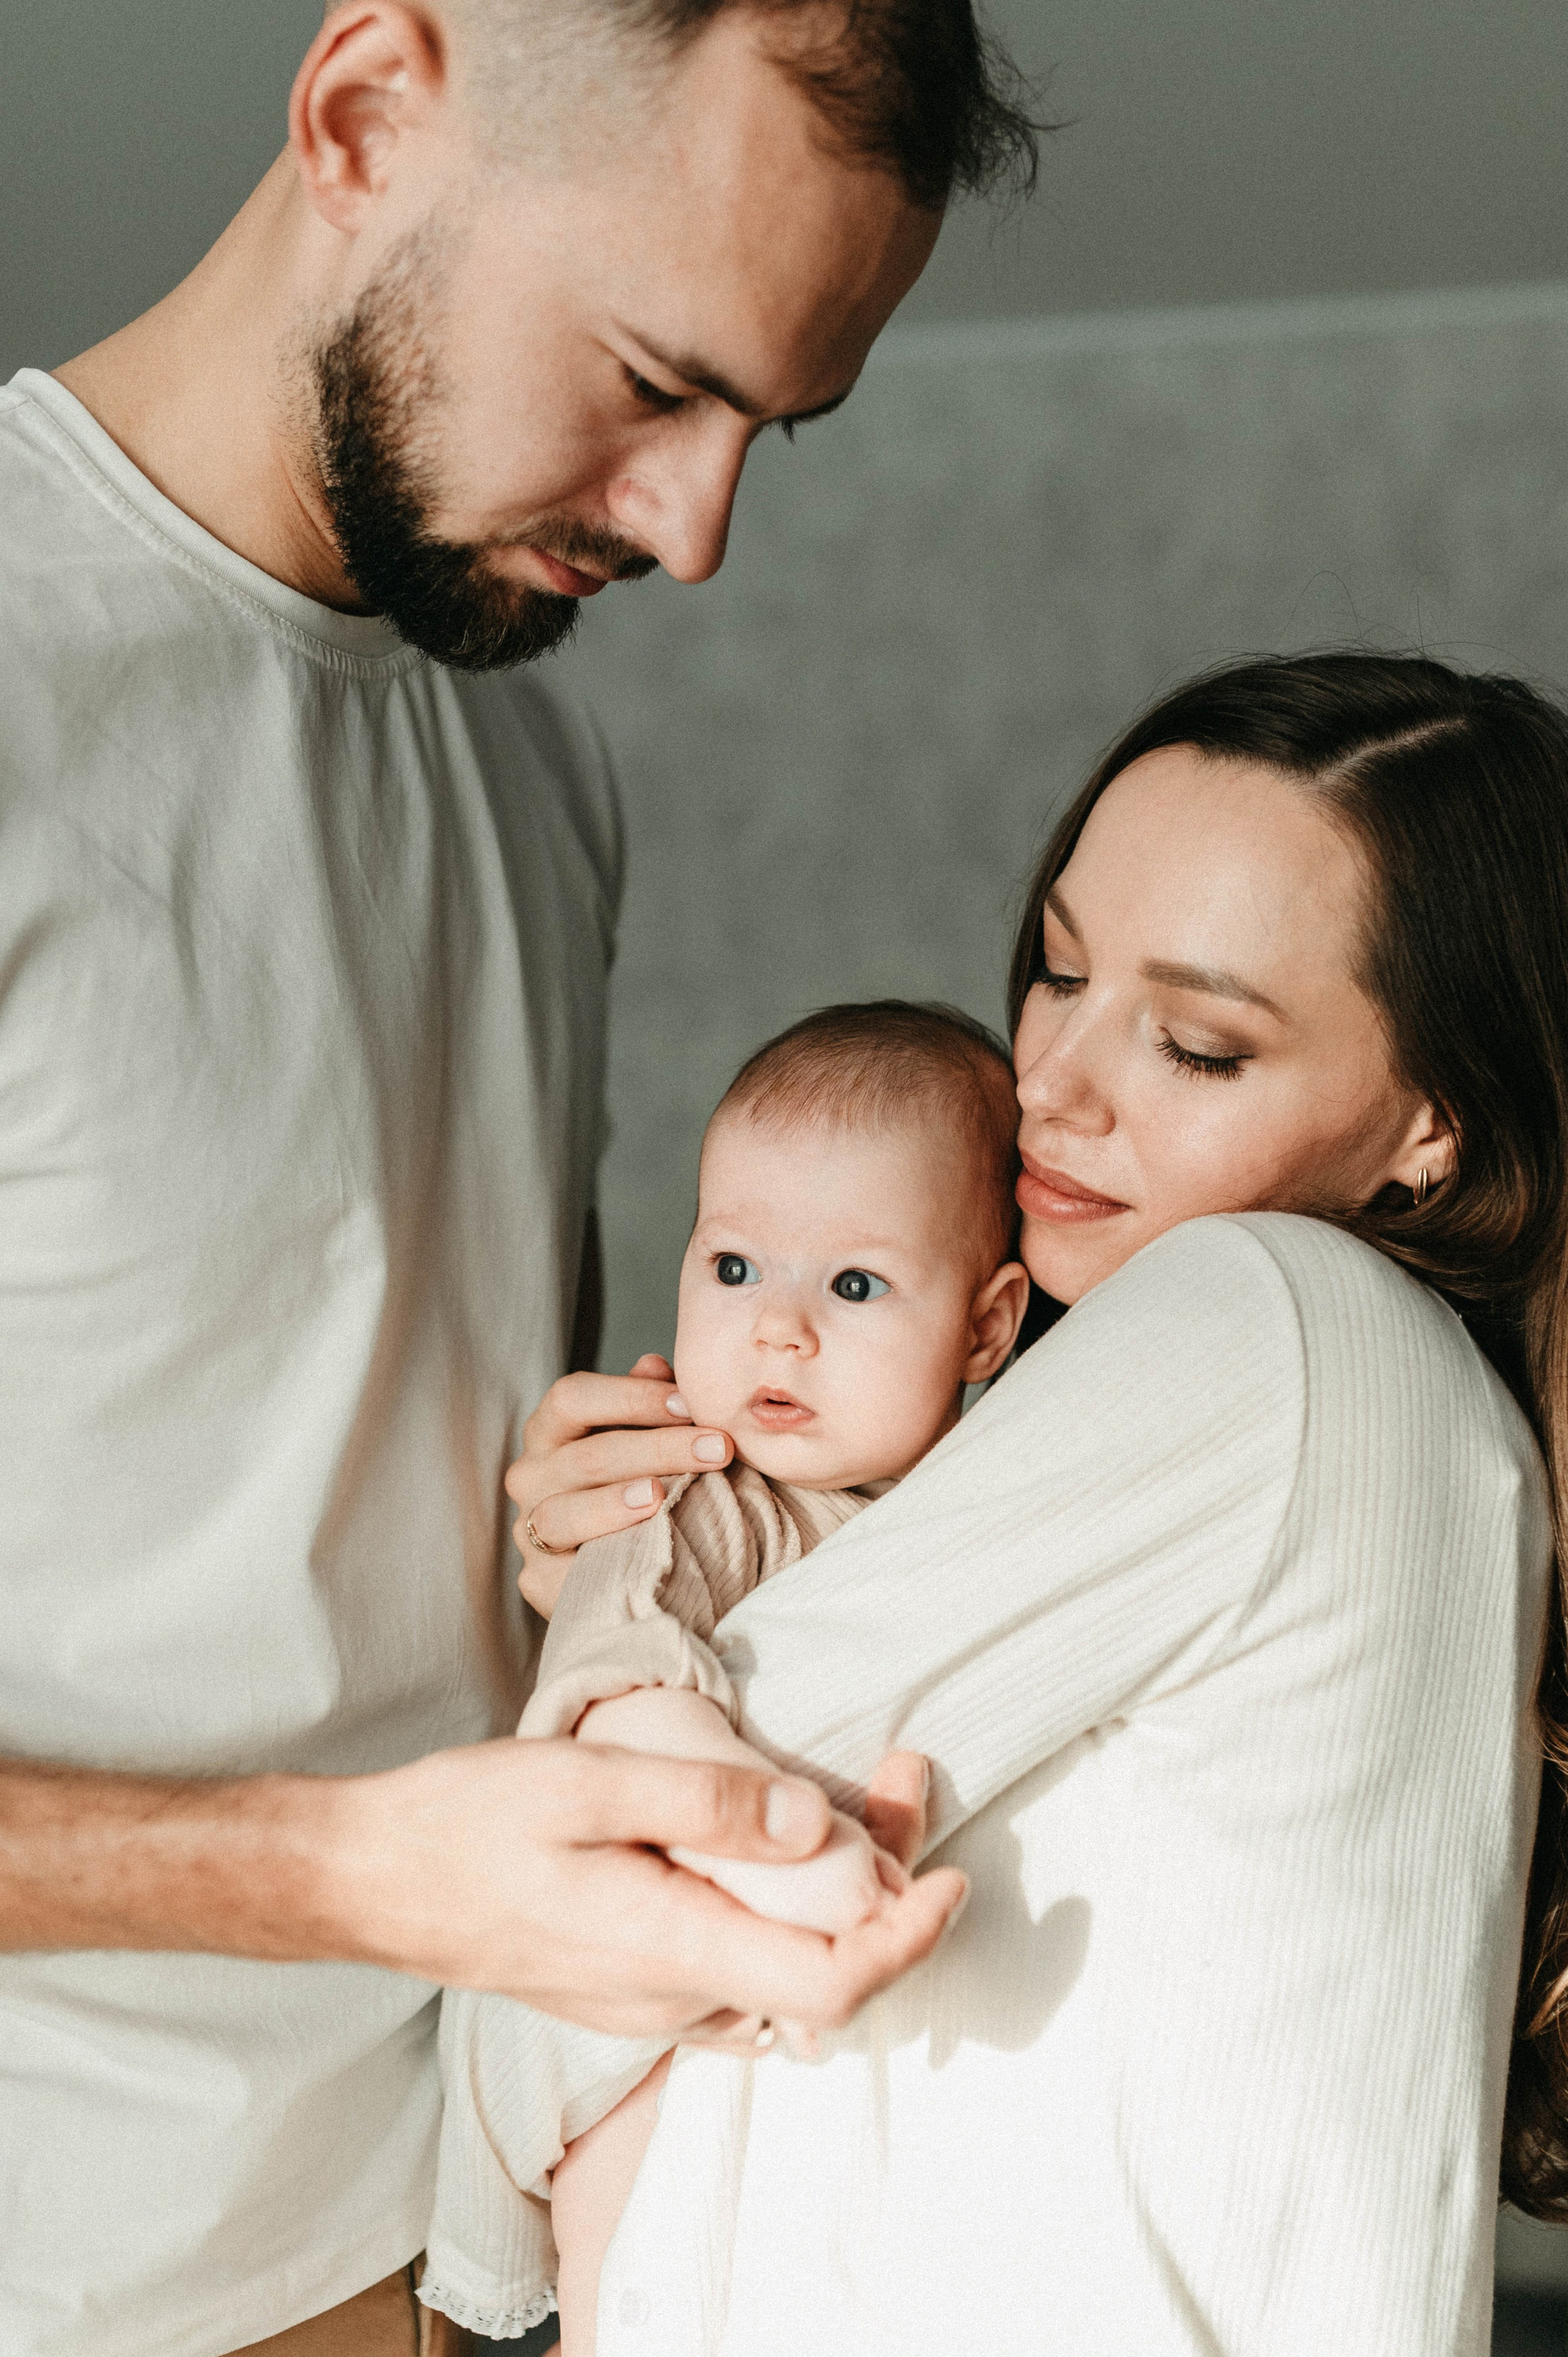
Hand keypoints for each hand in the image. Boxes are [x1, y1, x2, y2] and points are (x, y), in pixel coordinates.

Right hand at [334, 1738, 964, 2036]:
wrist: (368, 1877)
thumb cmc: (465, 1822)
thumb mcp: (586, 1783)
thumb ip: (706, 1801)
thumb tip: (818, 1821)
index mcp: (668, 1950)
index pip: (833, 1985)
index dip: (908, 1935)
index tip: (952, 1870)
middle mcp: (670, 1998)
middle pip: (821, 1980)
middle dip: (888, 1892)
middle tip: (899, 1775)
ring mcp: (647, 2002)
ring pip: (781, 1975)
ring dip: (840, 1901)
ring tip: (861, 1796)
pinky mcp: (628, 1983)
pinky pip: (738, 1969)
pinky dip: (785, 1914)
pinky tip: (781, 1846)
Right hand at [508, 1354, 734, 1615]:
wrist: (624, 1568)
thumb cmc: (636, 1483)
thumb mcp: (642, 1437)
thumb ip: (646, 1402)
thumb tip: (654, 1364)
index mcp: (550, 1431)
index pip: (572, 1397)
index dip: (631, 1396)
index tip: (689, 1404)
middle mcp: (530, 1476)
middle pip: (584, 1456)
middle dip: (656, 1448)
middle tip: (718, 1449)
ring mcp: (529, 1531)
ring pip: (563, 1514)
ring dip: (616, 1503)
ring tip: (660, 1496)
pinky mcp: (538, 1580)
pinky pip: (565, 1573)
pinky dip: (604, 1560)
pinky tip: (645, 1552)